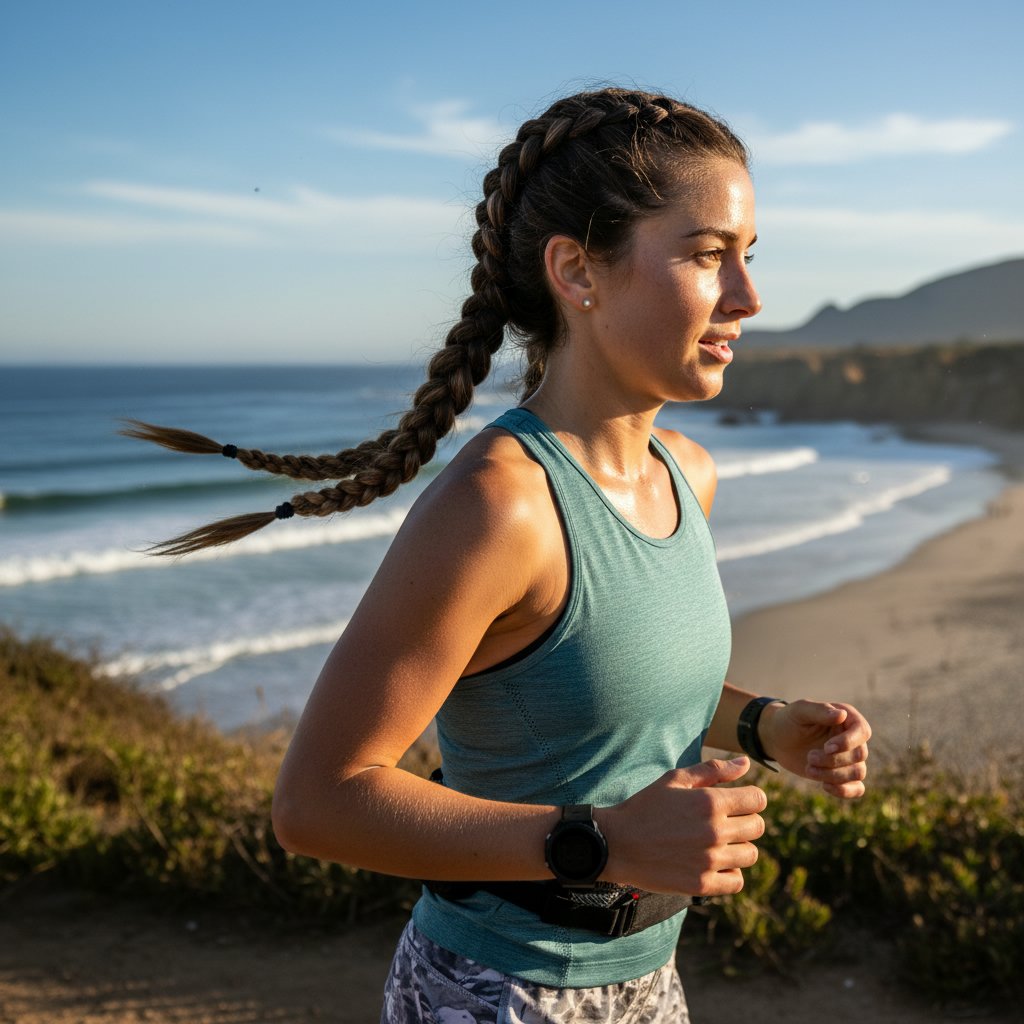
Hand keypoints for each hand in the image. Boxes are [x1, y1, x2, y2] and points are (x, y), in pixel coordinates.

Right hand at [599, 756, 766, 895]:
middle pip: (758, 826)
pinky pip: (737, 881)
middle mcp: (715, 831)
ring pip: (751, 854)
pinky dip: (731, 872)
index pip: (757, 799)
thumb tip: (746, 762)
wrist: (616, 843)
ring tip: (718, 843)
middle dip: (746, 820)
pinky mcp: (702, 884)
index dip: (750, 798)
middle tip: (725, 821)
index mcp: (710, 802)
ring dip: (739, 847)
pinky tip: (714, 863)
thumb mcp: (674, 779)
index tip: (738, 802)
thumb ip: (713, 770)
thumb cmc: (645, 807)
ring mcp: (709, 860)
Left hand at [761, 700, 870, 798]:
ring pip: (858, 773)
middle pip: (859, 755)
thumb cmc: (789, 720)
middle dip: (832, 760)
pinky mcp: (842, 774)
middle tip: (809, 756)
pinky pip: (857, 788)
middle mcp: (852, 738)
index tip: (827, 747)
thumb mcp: (800, 711)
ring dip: (833, 775)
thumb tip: (842, 714)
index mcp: (847, 717)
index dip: (848, 742)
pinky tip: (824, 786)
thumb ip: (820, 711)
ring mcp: (849, 757)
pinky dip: (844, 791)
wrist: (778, 739)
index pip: (862, 731)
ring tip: (809, 768)